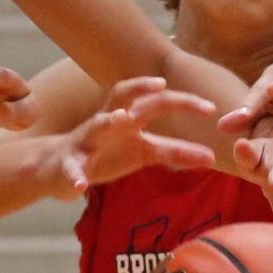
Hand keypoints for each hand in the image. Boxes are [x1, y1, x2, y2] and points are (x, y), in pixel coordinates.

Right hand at [39, 85, 216, 199]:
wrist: (60, 168)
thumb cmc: (107, 154)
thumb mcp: (144, 151)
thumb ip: (175, 152)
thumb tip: (212, 157)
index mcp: (128, 118)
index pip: (156, 101)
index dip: (182, 101)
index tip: (210, 108)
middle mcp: (107, 122)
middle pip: (123, 98)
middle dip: (142, 89)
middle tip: (163, 86)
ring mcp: (86, 142)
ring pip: (95, 125)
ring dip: (107, 121)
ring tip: (121, 119)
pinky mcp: (69, 165)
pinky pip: (72, 168)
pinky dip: (75, 176)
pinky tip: (80, 186)